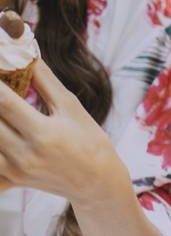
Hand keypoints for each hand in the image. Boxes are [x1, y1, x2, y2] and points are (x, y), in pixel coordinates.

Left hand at [0, 60, 127, 206]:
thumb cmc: (89, 140)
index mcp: (43, 133)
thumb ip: (45, 81)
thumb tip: (27, 54)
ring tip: (2, 113)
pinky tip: (2, 136)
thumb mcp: (72, 107)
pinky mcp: (11, 181)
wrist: (97, 180)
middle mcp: (25, 155)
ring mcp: (15, 171)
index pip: (4, 102)